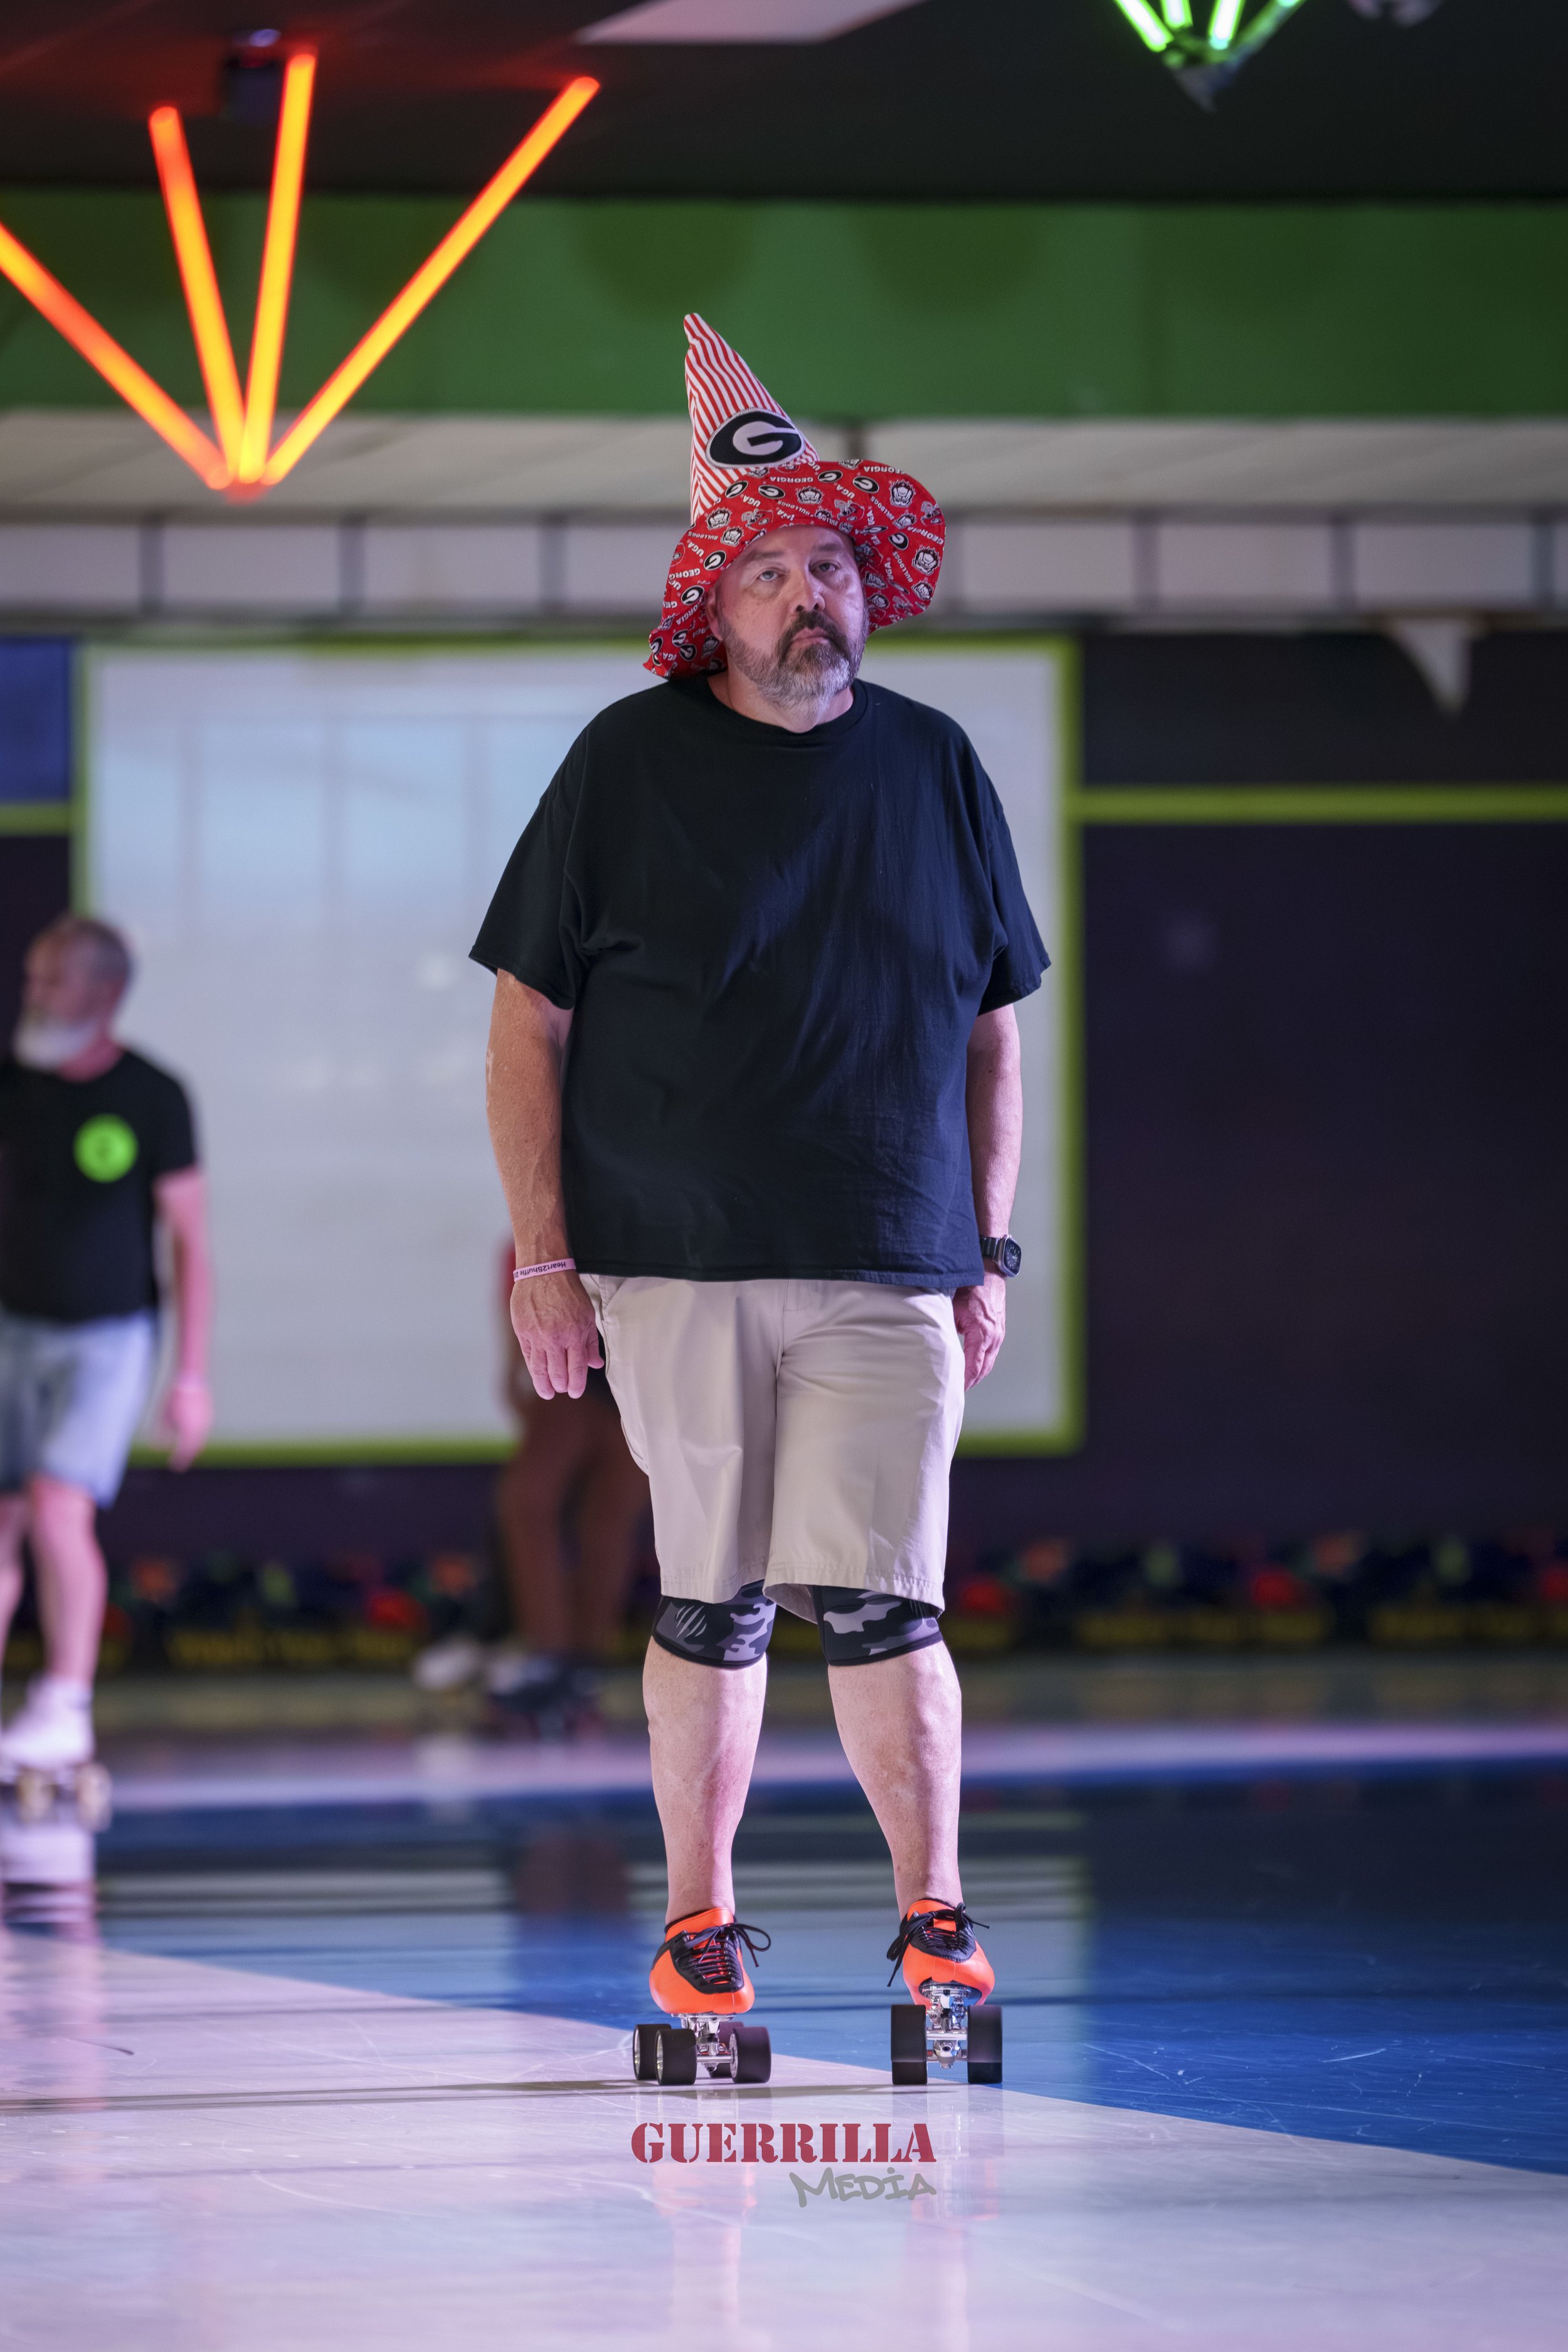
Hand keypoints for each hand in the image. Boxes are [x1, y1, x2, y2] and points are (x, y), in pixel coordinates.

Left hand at [160, 1374, 213, 1469]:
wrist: (191, 1380)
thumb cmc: (174, 1398)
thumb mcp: (162, 1417)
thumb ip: (161, 1434)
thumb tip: (157, 1447)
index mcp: (188, 1432)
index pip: (184, 1452)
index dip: (179, 1461)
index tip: (174, 1466)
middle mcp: (200, 1430)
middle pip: (194, 1448)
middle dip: (187, 1456)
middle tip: (180, 1462)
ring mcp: (207, 1423)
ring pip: (201, 1440)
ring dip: (193, 1446)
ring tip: (186, 1451)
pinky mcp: (209, 1416)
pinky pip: (203, 1430)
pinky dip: (197, 1436)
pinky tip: (191, 1435)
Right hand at [509, 1268, 602, 1399]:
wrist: (543, 1272)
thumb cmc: (568, 1291)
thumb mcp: (587, 1315)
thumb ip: (590, 1342)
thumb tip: (595, 1364)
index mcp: (575, 1335)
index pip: (576, 1370)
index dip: (576, 1385)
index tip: (575, 1393)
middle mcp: (555, 1339)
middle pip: (557, 1374)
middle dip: (561, 1386)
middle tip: (562, 1390)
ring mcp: (536, 1337)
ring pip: (539, 1370)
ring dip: (544, 1385)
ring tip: (547, 1392)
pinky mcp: (522, 1332)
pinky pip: (528, 1357)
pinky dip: (533, 1369)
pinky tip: (536, 1375)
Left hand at [952, 1271, 1006, 1389]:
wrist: (989, 1273)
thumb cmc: (971, 1287)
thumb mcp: (952, 1308)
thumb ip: (946, 1328)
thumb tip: (937, 1344)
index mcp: (982, 1334)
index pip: (974, 1367)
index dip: (965, 1382)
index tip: (956, 1390)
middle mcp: (994, 1337)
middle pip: (983, 1369)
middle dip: (972, 1382)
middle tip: (959, 1391)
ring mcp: (999, 1334)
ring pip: (989, 1362)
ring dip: (978, 1373)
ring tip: (966, 1382)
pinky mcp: (999, 1330)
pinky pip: (992, 1352)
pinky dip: (984, 1362)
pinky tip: (975, 1364)